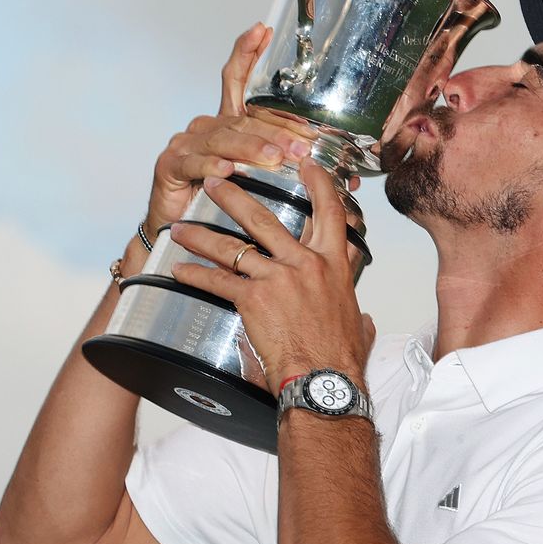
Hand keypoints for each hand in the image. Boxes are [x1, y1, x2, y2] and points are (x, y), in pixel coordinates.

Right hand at [144, 23, 324, 233]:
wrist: (180, 233)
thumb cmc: (224, 203)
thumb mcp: (265, 184)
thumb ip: (301, 176)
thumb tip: (349, 181)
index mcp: (229, 124)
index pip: (237, 81)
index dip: (248, 54)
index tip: (262, 30)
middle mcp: (206, 127)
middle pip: (243, 118)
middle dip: (276, 130)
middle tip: (303, 144)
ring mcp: (186, 144)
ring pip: (223, 138)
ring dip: (252, 148)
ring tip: (274, 159)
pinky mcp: (170, 166)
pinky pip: (194, 162)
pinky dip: (212, 166)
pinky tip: (228, 170)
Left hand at [169, 162, 374, 393]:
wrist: (324, 378)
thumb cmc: (340, 357)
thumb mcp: (357, 322)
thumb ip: (357, 312)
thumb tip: (363, 318)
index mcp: (333, 264)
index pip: (329, 212)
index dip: (318, 184)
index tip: (306, 165)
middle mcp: (304, 263)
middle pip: (265, 219)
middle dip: (236, 197)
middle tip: (218, 181)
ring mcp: (277, 278)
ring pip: (233, 247)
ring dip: (202, 235)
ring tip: (181, 228)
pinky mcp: (253, 299)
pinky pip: (217, 281)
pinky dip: (195, 275)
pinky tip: (179, 270)